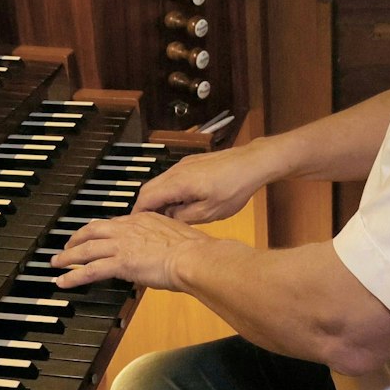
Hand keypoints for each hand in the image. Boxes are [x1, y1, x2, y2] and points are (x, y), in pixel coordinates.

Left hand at [52, 213, 216, 289]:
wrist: (193, 256)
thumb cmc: (193, 250)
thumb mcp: (176, 237)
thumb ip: (162, 242)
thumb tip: (161, 252)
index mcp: (144, 218)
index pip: (115, 223)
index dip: (101, 230)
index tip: (94, 235)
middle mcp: (129, 227)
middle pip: (93, 230)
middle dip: (77, 238)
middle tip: (67, 246)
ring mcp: (122, 244)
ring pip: (86, 249)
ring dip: (68, 257)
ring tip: (56, 263)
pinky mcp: (119, 262)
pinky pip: (90, 270)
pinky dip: (73, 276)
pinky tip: (63, 281)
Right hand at [131, 141, 281, 222]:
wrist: (252, 163)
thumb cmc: (235, 187)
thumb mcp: (210, 212)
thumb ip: (184, 216)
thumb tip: (169, 218)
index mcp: (178, 183)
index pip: (146, 198)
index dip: (139, 213)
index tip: (137, 226)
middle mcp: (176, 171)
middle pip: (149, 188)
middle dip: (146, 206)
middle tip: (149, 224)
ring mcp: (184, 165)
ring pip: (160, 182)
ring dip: (159, 198)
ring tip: (166, 216)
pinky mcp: (192, 163)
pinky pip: (172, 178)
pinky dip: (169, 190)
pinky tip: (181, 202)